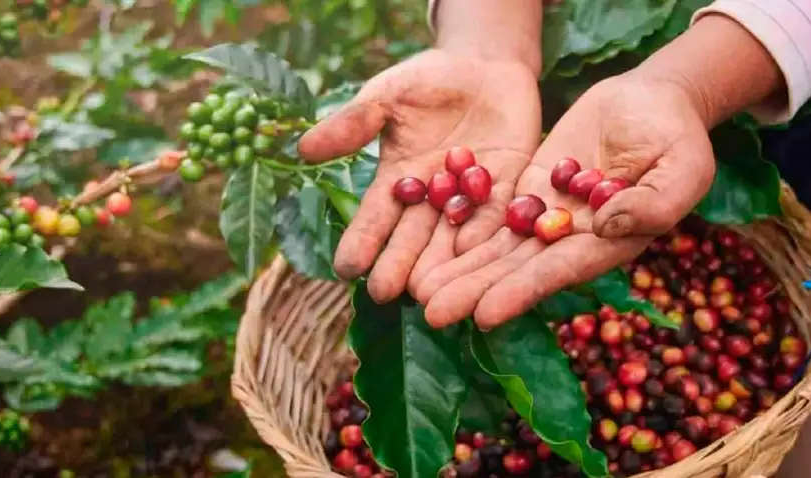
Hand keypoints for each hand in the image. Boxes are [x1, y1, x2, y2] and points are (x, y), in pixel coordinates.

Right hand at [298, 49, 540, 302]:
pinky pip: (497, 214)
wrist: (484, 65)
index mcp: (398, 181)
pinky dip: (485, 232)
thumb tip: (302, 148)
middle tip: (386, 293)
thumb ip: (353, 123)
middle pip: (413, 238)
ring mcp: (469, 197)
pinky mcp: (508, 188)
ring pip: (453, 237)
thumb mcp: (386, 97)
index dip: (361, 241)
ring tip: (429, 292)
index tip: (346, 267)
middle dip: (399, 264)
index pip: (375, 217)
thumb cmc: (427, 79)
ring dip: (441, 265)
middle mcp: (431, 199)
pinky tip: (473, 253)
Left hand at [415, 72, 716, 328]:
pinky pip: (494, 211)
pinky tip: (431, 245)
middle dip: (475, 290)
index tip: (484, 314)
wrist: (652, 102)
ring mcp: (548, 215)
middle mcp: (572, 239)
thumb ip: (653, 202)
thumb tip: (603, 226)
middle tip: (431, 312)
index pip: (559, 271)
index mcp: (609, 244)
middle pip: (517, 268)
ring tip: (419, 291)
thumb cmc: (678, 136)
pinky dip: (465, 228)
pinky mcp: (530, 189)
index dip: (521, 292)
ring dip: (460, 268)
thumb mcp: (682, 167)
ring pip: (498, 246)